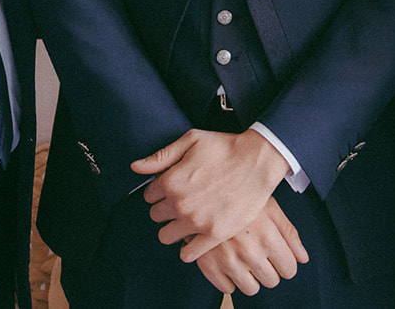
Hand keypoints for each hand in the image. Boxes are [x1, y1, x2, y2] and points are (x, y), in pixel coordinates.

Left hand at [132, 128, 290, 260]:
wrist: (258, 161)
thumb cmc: (225, 148)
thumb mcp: (190, 141)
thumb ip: (161, 156)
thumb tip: (136, 167)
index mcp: (171, 180)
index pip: (148, 196)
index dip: (159, 192)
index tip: (171, 190)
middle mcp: (180, 203)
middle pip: (155, 216)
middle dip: (165, 209)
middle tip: (181, 203)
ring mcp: (196, 221)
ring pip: (166, 236)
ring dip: (173, 228)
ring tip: (187, 219)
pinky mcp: (214, 235)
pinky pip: (188, 254)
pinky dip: (187, 248)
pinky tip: (194, 237)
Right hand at [192, 197, 308, 295]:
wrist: (201, 190)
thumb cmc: (240, 194)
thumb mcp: (269, 205)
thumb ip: (288, 233)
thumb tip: (303, 258)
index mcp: (267, 236)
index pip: (289, 269)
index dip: (285, 262)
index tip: (277, 255)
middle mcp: (248, 252)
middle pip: (271, 281)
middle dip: (268, 269)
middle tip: (258, 252)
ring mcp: (227, 261)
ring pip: (251, 289)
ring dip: (250, 276)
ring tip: (243, 257)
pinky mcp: (208, 266)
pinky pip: (227, 289)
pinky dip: (229, 278)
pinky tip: (227, 260)